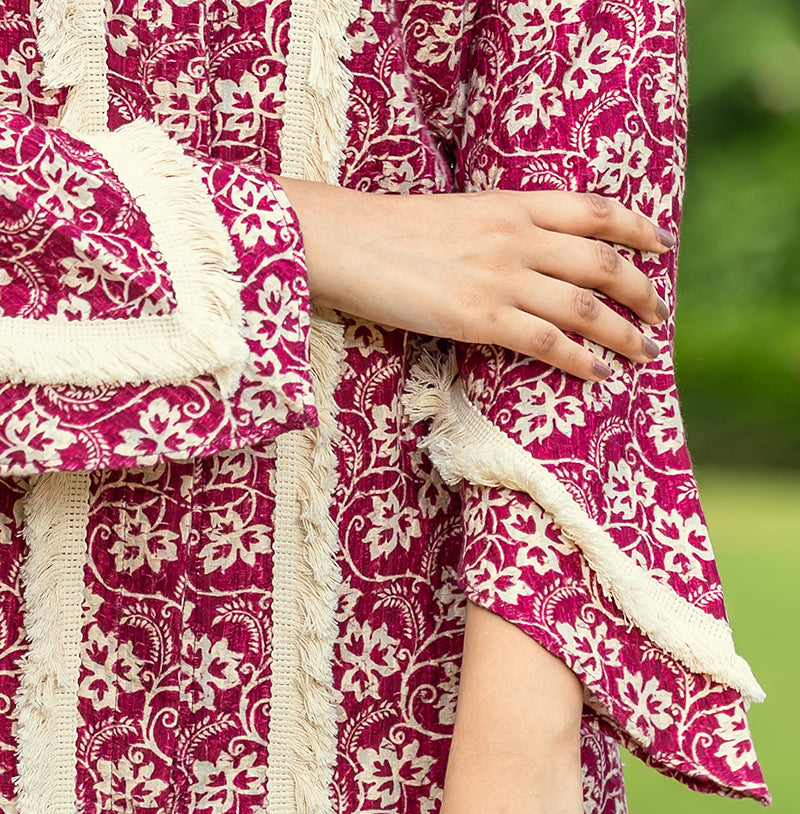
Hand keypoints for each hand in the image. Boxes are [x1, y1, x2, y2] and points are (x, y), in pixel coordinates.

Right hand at [276, 178, 672, 380]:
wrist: (345, 241)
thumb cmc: (389, 232)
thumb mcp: (457, 215)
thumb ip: (498, 231)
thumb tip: (526, 259)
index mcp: (511, 204)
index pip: (593, 210)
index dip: (635, 228)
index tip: (659, 245)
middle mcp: (516, 237)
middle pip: (601, 262)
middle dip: (639, 291)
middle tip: (658, 314)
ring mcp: (500, 277)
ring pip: (584, 307)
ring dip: (622, 332)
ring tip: (643, 351)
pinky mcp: (479, 317)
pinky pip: (546, 341)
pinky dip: (579, 358)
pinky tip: (598, 372)